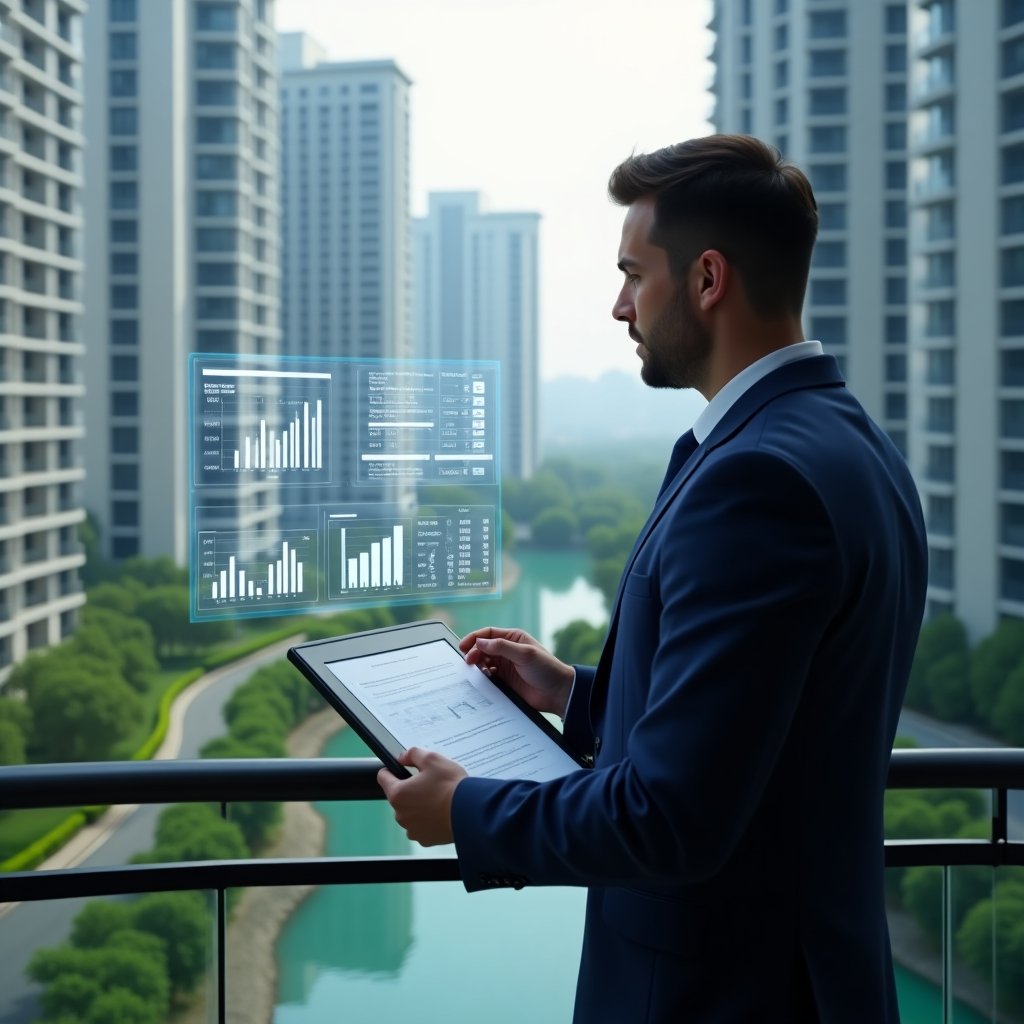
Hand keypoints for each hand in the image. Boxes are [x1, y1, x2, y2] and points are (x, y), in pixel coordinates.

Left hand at [377, 747, 466, 846]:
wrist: (470, 812)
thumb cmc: (451, 786)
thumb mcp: (432, 759)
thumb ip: (412, 754)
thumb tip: (403, 757)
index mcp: (399, 793)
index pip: (383, 777)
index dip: (392, 770)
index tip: (402, 769)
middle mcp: (401, 814)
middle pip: (399, 796)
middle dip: (410, 789)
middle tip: (429, 784)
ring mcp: (412, 828)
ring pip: (410, 812)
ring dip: (419, 806)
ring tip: (438, 799)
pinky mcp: (424, 839)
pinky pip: (421, 826)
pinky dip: (428, 820)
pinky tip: (441, 812)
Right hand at [460, 626, 574, 715]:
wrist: (558, 693)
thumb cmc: (546, 669)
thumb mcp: (525, 654)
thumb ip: (502, 647)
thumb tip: (480, 642)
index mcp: (514, 639)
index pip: (488, 634)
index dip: (474, 638)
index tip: (463, 646)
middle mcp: (508, 651)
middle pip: (483, 648)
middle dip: (473, 653)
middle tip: (468, 661)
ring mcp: (506, 666)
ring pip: (484, 662)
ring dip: (477, 665)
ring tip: (476, 671)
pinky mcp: (505, 681)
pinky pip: (488, 677)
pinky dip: (483, 677)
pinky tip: (484, 679)